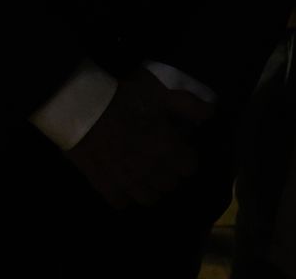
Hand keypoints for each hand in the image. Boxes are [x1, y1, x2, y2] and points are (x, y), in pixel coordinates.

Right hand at [62, 69, 201, 209]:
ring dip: (150, 187)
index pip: (190, 167)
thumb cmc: (124, 96)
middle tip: (160, 157)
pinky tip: (121, 181)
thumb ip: (189, 105)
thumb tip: (212, 113)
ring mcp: (128, 183)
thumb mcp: (160, 92)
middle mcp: (152, 171)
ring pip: (150, 199)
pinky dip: (124, 195)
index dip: (186, 155)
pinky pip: (122, 203)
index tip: (178, 146)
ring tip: (143, 173)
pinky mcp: (106, 187)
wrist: (82, 106)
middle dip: (170, 172)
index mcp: (168, 149)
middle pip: (171, 184)